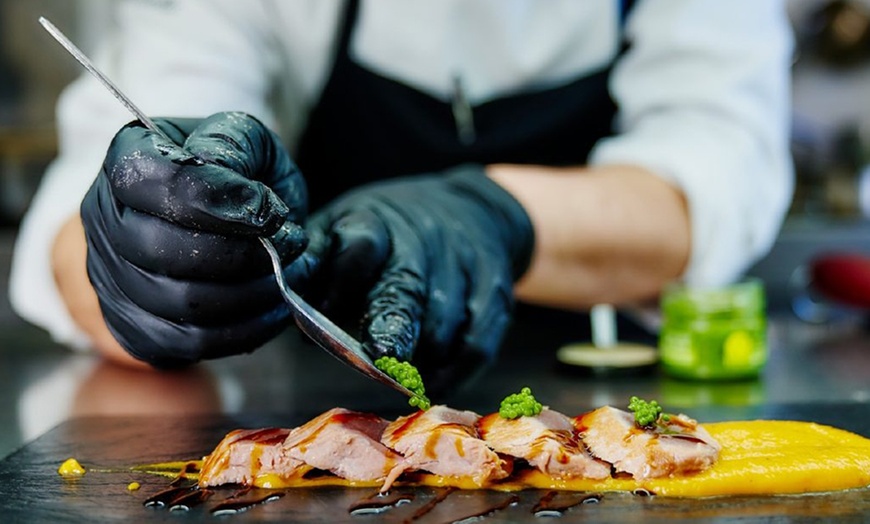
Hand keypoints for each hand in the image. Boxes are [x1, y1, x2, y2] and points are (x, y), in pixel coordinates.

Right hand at [80, 112, 306, 366]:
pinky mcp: (135, 327)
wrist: (203, 219)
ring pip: (181, 304)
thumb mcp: (239, 137)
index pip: (159, 184)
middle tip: (292, 244)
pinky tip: (276, 305)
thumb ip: (235, 147)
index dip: (221, 201)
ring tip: (290, 272)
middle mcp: (105, 220)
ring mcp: (112, 279)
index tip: (272, 210)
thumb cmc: (228, 174)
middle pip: (165, 251)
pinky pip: (192, 341)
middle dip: (244, 254)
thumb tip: (245, 199)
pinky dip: (245, 329)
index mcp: (126, 160)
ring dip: (252, 293)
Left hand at [289, 165, 533, 395]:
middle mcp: (425, 240)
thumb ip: (316, 262)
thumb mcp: (346, 226)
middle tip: (384, 359)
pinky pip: (478, 344)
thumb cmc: (392, 232)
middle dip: (395, 326)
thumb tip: (288, 306)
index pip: (360, 248)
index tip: (324, 320)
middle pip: (409, 286)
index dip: (344, 285)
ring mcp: (465, 266)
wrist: (471, 209)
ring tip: (403, 379)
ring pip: (446, 323)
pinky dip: (455, 372)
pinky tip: (431, 384)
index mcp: (376, 222)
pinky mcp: (496, 293)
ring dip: (422, 359)